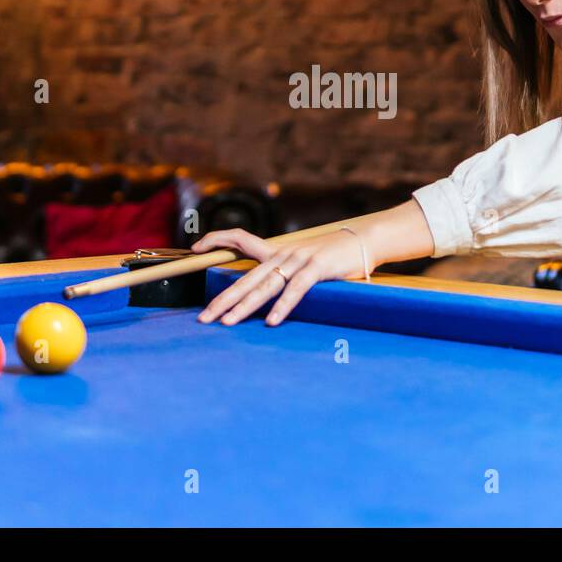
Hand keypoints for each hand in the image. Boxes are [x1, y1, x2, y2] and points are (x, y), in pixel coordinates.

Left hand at [191, 227, 369, 325]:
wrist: (364, 241)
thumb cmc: (334, 256)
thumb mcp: (304, 261)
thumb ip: (285, 272)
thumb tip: (267, 290)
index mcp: (277, 250)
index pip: (241, 238)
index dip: (217, 239)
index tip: (196, 248)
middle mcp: (283, 254)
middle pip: (246, 278)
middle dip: (223, 299)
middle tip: (204, 317)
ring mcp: (299, 260)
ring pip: (265, 286)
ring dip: (245, 306)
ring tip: (227, 322)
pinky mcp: (317, 268)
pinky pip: (296, 289)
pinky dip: (283, 306)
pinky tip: (271, 322)